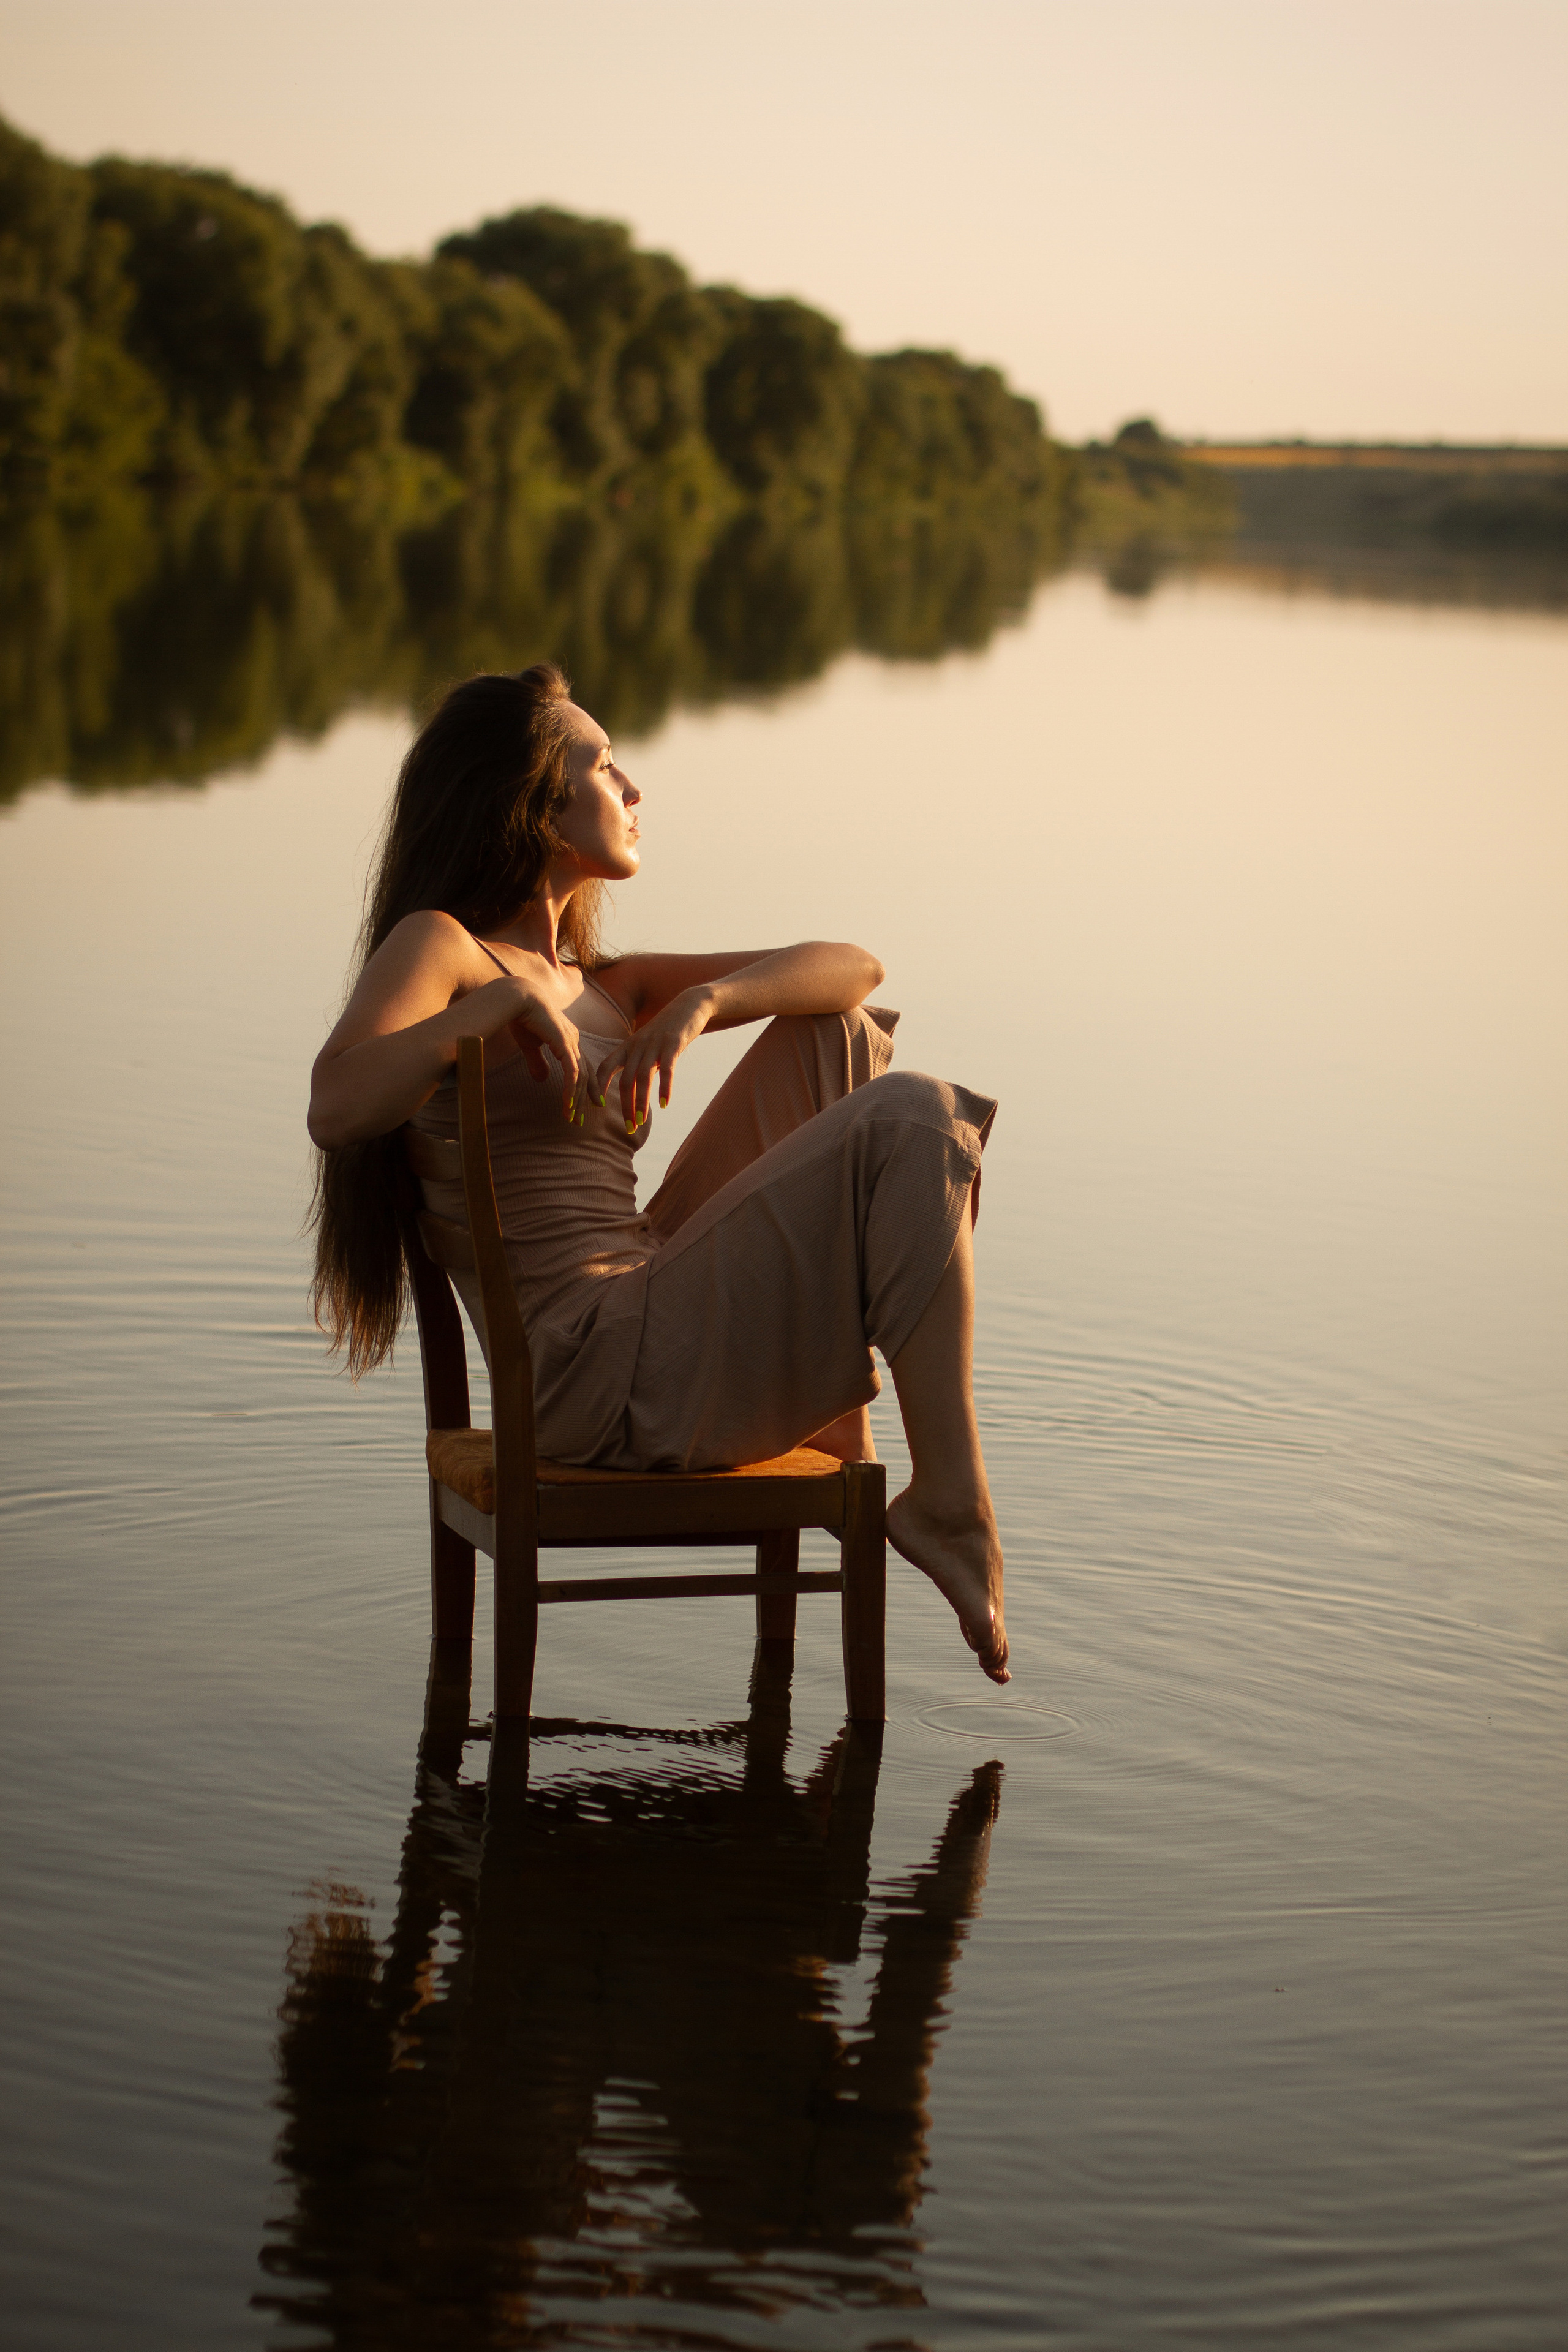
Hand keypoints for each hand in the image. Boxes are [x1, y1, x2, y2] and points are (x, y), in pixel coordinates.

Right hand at [460, 975, 583, 1117]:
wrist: (518, 998)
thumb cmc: (522, 1017)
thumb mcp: (531, 1045)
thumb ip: (538, 1062)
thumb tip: (542, 1080)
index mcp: (568, 1039)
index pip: (582, 1066)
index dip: (587, 1086)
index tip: (589, 1104)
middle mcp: (573, 1040)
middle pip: (584, 1074)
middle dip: (584, 1098)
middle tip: (580, 1120)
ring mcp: (571, 1041)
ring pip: (579, 1076)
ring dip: (575, 1099)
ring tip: (571, 1117)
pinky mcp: (563, 1043)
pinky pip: (571, 1071)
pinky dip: (571, 1089)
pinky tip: (569, 1104)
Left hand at [595, 986, 713, 1131]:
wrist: (689, 1005)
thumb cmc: (667, 1030)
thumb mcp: (647, 1046)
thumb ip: (639, 1065)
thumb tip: (634, 1091)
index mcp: (628, 1046)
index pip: (605, 1067)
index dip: (597, 1086)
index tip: (595, 1106)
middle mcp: (637, 1046)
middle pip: (626, 1080)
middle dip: (625, 1107)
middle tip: (629, 1128)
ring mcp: (655, 1044)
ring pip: (643, 1078)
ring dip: (641, 1103)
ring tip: (641, 1122)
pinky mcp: (673, 1043)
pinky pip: (667, 1069)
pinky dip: (664, 1088)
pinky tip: (664, 1104)